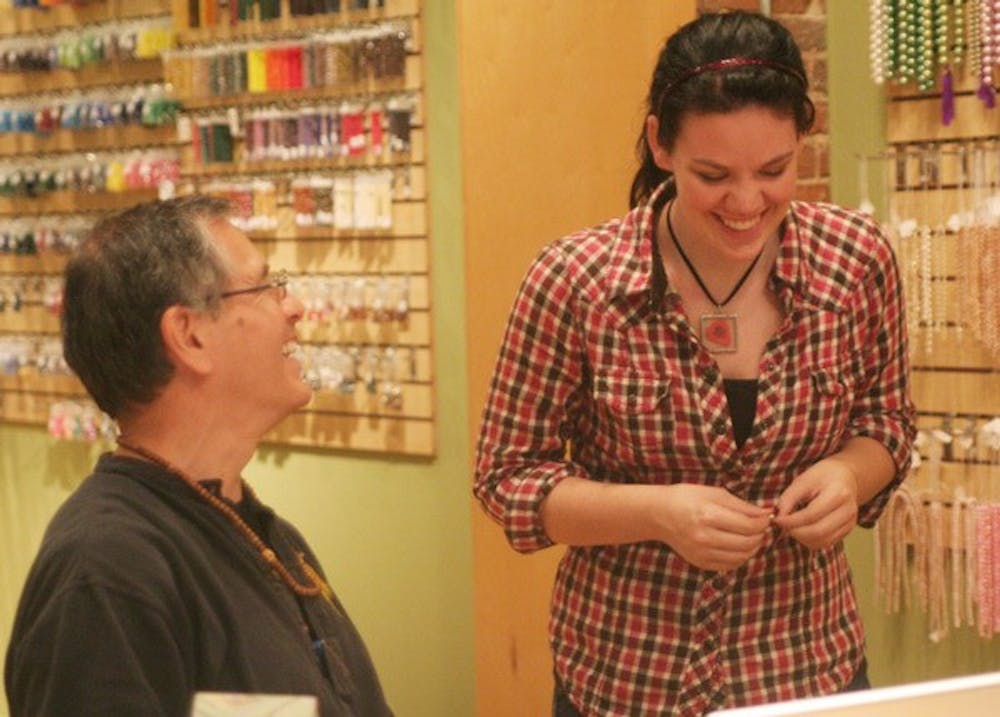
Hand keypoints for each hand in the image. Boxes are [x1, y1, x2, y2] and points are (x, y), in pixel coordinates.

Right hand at [652, 484, 770, 571]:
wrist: (659, 514)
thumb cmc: (686, 498)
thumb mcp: (713, 493)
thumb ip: (741, 505)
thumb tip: (765, 513)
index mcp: (708, 515)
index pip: (748, 526)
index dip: (763, 522)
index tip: (767, 516)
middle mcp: (705, 537)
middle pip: (747, 543)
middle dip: (761, 535)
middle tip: (762, 526)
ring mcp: (701, 553)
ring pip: (741, 557)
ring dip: (753, 547)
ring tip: (753, 536)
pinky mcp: (700, 562)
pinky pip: (729, 565)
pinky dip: (740, 557)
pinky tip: (739, 545)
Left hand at [773, 457, 859, 549]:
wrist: (845, 477)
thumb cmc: (822, 476)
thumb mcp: (803, 480)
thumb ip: (788, 498)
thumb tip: (778, 516)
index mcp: (839, 493)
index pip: (811, 515)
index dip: (791, 520)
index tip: (776, 519)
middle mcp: (848, 510)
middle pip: (818, 531)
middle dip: (795, 531)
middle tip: (783, 524)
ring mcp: (850, 522)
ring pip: (823, 541)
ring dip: (802, 538)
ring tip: (792, 526)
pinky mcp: (847, 530)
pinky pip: (827, 543)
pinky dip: (811, 540)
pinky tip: (802, 530)